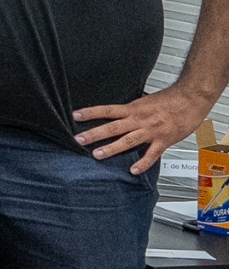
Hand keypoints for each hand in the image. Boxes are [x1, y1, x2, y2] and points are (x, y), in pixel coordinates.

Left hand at [74, 83, 213, 173]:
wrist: (192, 98)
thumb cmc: (170, 99)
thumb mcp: (144, 101)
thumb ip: (130, 111)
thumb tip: (114, 115)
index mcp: (133, 109)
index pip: (107, 110)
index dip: (90, 113)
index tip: (75, 116)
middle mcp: (139, 120)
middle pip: (113, 127)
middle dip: (94, 134)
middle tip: (78, 139)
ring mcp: (151, 131)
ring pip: (128, 140)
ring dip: (111, 148)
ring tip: (97, 154)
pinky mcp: (164, 140)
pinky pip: (151, 154)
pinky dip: (142, 163)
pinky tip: (133, 170)